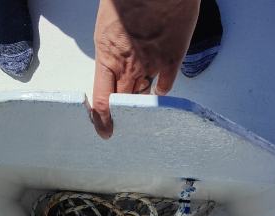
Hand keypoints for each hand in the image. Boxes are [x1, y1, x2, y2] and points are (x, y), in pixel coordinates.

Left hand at [90, 0, 199, 138]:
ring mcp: (152, 65)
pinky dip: (163, 87)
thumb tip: (113, 59)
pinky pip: (166, 84)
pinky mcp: (172, 59)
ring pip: (145, 94)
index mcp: (107, 57)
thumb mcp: (107, 25)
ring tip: (142, 92)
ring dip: (142, 96)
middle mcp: (129, 67)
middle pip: (124, 100)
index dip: (102, 120)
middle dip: (123, 110)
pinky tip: (161, 86)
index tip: (105, 130)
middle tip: (124, 117)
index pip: (102, 100)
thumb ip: (111, 49)